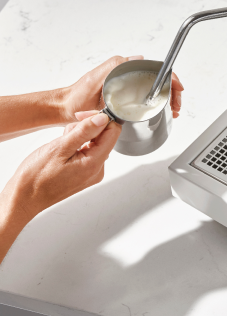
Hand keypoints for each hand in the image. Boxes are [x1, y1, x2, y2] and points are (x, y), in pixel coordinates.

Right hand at [0, 112, 120, 262]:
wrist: (24, 199)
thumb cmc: (36, 177)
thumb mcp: (60, 148)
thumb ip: (84, 131)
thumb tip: (103, 118)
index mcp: (94, 163)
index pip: (113, 132)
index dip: (100, 119)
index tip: (83, 116)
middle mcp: (97, 169)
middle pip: (104, 137)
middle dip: (87, 128)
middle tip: (66, 132)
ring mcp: (91, 172)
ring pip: (95, 143)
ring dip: (80, 136)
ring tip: (61, 143)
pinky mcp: (85, 173)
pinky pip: (87, 152)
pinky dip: (77, 145)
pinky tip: (63, 149)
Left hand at [62, 56, 184, 121]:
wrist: (65, 109)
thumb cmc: (76, 98)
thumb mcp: (94, 79)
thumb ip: (113, 65)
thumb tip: (138, 57)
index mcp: (124, 70)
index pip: (155, 69)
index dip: (171, 78)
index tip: (177, 88)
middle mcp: (128, 77)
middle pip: (160, 80)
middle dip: (173, 92)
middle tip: (176, 106)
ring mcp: (128, 87)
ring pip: (156, 89)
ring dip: (169, 98)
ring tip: (173, 111)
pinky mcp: (126, 97)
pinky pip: (148, 96)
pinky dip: (160, 102)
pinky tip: (163, 111)